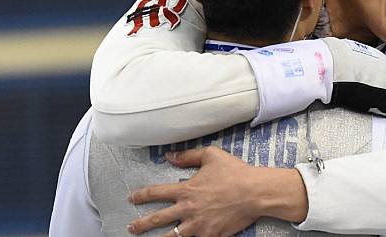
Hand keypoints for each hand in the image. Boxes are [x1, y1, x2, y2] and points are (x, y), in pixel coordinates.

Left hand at [126, 146, 307, 236]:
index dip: (141, 195)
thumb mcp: (211, 156)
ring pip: (171, 236)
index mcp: (186, 189)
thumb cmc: (234, 172)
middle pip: (157, 219)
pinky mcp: (210, 236)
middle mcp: (187, 209)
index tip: (132, 198)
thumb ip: (188, 156)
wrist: (254, 192)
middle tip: (131, 228)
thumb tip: (169, 156)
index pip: (156, 193)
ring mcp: (197, 225)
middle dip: (141, 224)